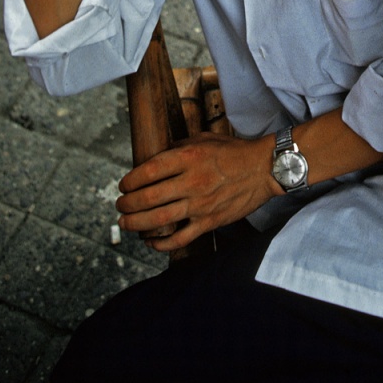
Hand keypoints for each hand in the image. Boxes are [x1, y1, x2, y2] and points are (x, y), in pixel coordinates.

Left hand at [116, 131, 277, 252]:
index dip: (129, 181)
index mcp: (188, 158)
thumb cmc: (232, 152)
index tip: (123, 185)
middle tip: (120, 205)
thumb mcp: (203, 139)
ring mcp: (200, 204)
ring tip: (125, 222)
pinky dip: (161, 243)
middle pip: (148, 198)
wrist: (262, 169)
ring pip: (158, 220)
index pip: (148, 171)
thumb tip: (154, 157)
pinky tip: (151, 241)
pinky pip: (180, 238)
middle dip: (127, 204)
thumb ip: (178, 148)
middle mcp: (191, 181)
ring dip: (136, 223)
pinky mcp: (209, 221)